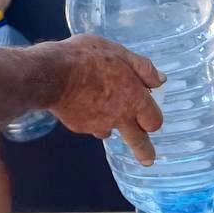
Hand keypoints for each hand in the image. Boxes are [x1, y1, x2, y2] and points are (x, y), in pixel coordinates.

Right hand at [49, 34, 164, 164]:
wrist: (53, 74)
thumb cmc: (87, 58)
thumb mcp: (119, 52)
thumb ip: (142, 67)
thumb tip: (160, 80)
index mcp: (135, 98)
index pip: (154, 120)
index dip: (153, 118)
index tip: (151, 117)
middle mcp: (120, 117)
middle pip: (139, 142)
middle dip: (145, 152)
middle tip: (147, 160)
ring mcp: (99, 124)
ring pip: (109, 131)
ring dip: (110, 126)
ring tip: (103, 117)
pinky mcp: (79, 126)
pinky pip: (88, 124)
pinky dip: (87, 117)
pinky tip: (79, 103)